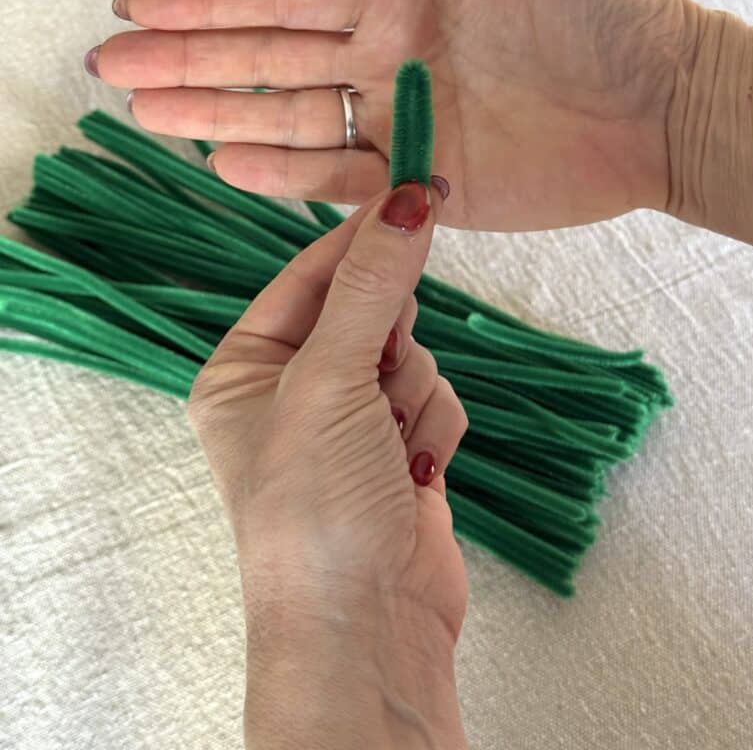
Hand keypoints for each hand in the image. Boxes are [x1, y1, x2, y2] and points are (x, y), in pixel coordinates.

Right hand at [90, 0, 700, 230]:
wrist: (665, 110)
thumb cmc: (617, 13)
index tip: (139, 0)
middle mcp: (387, 57)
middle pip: (266, 58)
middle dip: (187, 61)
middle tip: (113, 70)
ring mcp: (401, 122)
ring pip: (288, 119)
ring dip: (217, 114)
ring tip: (149, 114)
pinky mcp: (424, 184)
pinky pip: (338, 181)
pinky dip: (282, 175)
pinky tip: (225, 161)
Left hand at [188, 181, 467, 748]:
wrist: (366, 632)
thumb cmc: (314, 510)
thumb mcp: (330, 383)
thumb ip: (372, 288)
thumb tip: (407, 200)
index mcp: (245, 370)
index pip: (309, 277)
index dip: (360, 239)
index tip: (413, 192)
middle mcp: (292, 392)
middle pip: (370, 312)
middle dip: (390, 344)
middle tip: (383, 374)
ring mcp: (348, 423)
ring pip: (412, 354)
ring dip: (413, 395)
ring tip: (392, 449)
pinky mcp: (398, 452)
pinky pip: (435, 398)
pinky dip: (434, 429)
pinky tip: (416, 475)